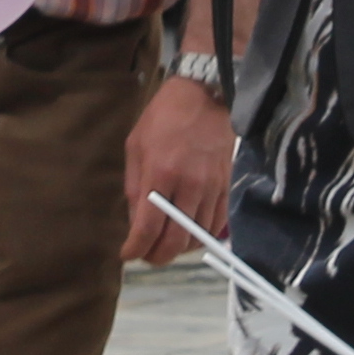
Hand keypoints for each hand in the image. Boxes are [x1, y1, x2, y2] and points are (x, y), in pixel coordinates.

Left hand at [121, 76, 233, 263]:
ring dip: (178, 250)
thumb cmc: (162, 119)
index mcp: (160, 174)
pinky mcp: (226, 188)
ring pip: (196, 237)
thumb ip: (134, 187)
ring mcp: (211, 189)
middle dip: (157, 256)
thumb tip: (136, 223)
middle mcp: (188, 186)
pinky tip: (188, 235)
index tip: (127, 254)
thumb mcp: (136, 147)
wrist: (204, 98)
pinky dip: (201, 238)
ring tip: (165, 245)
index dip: (136, 248)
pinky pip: (216, 226)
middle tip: (146, 255)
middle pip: (175, 241)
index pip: (148, 227)